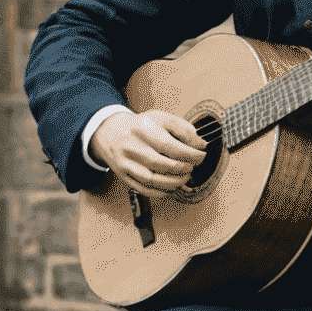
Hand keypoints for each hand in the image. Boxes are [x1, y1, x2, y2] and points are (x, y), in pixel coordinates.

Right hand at [91, 110, 205, 194]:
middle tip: (193, 167)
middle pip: (163, 164)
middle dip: (184, 168)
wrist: (110, 132)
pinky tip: (171, 187)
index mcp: (144, 129)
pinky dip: (161, 191)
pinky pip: (144, 188)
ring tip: (185, 177)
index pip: (171, 146)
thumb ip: (183, 129)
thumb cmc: (140, 126)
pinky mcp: (123, 175)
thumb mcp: (161, 118)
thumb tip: (200, 144)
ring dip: (175, 182)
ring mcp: (126, 163)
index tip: (201, 156)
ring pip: (154, 180)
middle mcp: (133, 146)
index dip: (190, 155)